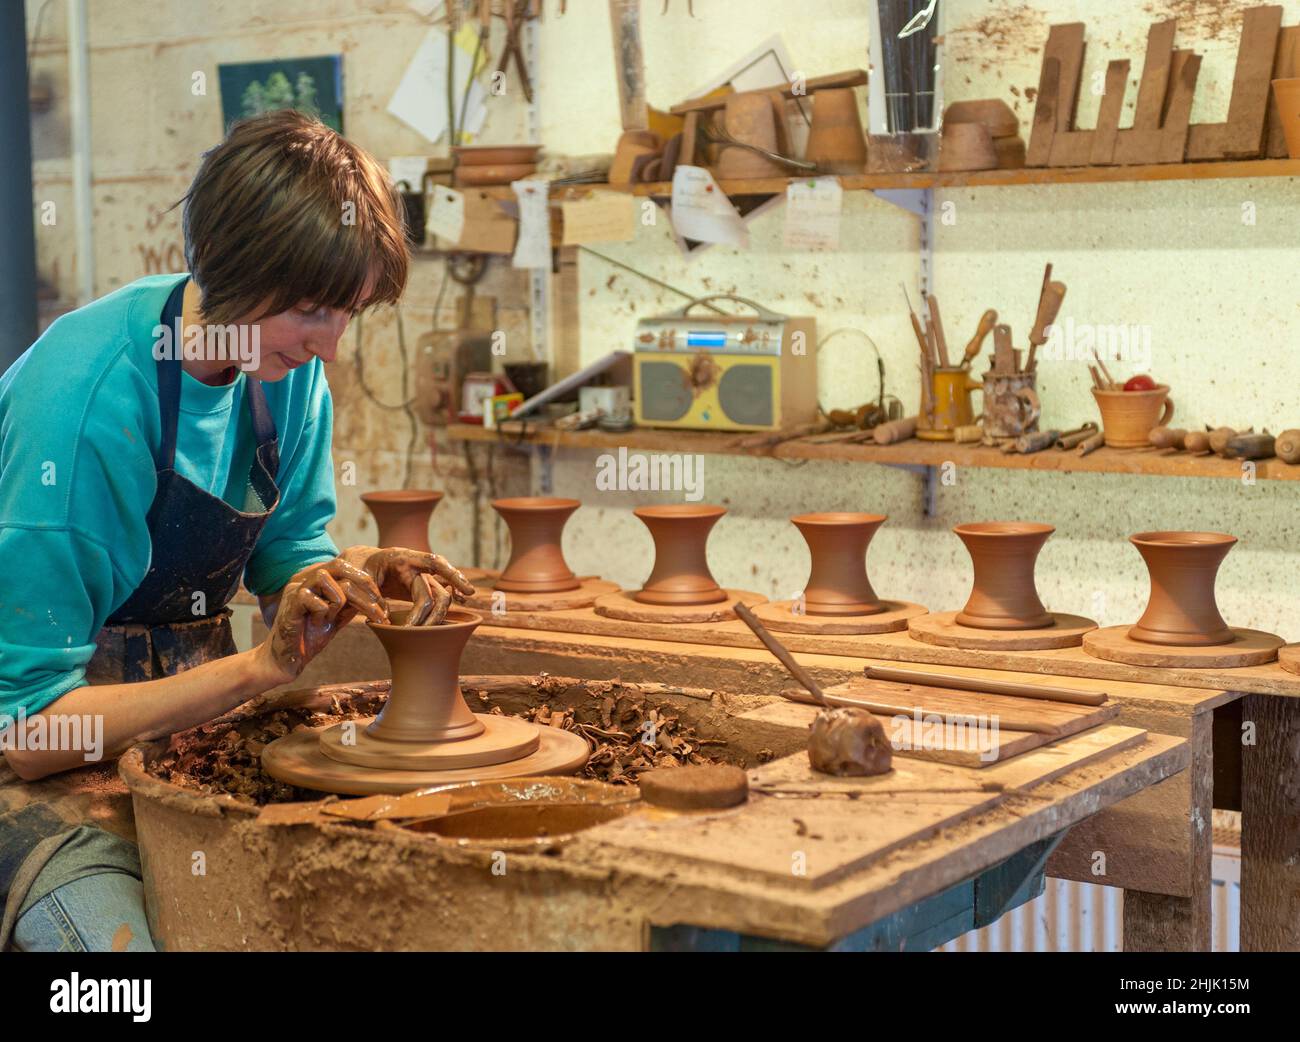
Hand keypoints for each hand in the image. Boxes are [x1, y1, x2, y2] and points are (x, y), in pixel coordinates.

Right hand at [254, 557, 387, 682]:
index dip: (367, 583)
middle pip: (339, 566)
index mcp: (316, 579)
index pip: (345, 568)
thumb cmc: (310, 637)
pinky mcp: (289, 603)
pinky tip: (315, 624)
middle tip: (378, 607)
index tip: (382, 605)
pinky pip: (315, 600)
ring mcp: (295, 588)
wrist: (286, 660)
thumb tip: (374, 595)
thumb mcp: (337, 618)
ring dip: (337, 599)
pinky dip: (322, 614)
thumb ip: (350, 604)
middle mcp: (304, 578)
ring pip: (326, 578)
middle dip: (363, 585)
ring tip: (331, 617)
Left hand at [339, 545, 475, 625]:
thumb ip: (370, 594)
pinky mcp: (423, 585)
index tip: (459, 599)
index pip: (435, 564)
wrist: (363, 563)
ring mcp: (423, 576)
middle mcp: (419, 566)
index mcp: (404, 558)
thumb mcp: (358, 578)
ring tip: (427, 633)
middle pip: (439, 593)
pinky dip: (453, 599)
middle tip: (418, 633)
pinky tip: (462, 602)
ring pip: (443, 597)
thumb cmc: (359, 570)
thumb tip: (384, 618)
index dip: (452, 578)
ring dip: (439, 617)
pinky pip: (442, 594)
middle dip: (434, 616)